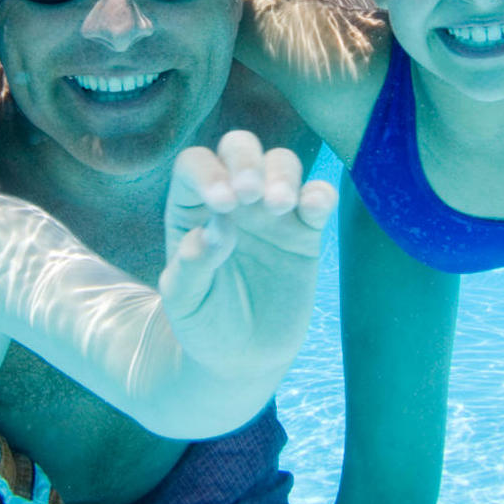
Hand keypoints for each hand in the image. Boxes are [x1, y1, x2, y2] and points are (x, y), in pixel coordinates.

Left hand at [159, 130, 336, 376]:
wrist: (241, 356)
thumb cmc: (203, 320)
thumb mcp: (183, 301)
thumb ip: (192, 265)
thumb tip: (212, 231)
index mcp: (193, 206)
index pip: (195, 165)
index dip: (208, 173)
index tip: (222, 204)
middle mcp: (233, 198)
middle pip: (239, 147)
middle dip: (246, 160)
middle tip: (250, 194)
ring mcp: (271, 211)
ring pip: (281, 162)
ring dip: (282, 175)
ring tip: (279, 205)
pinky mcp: (305, 231)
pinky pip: (318, 197)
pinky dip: (319, 194)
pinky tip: (313, 208)